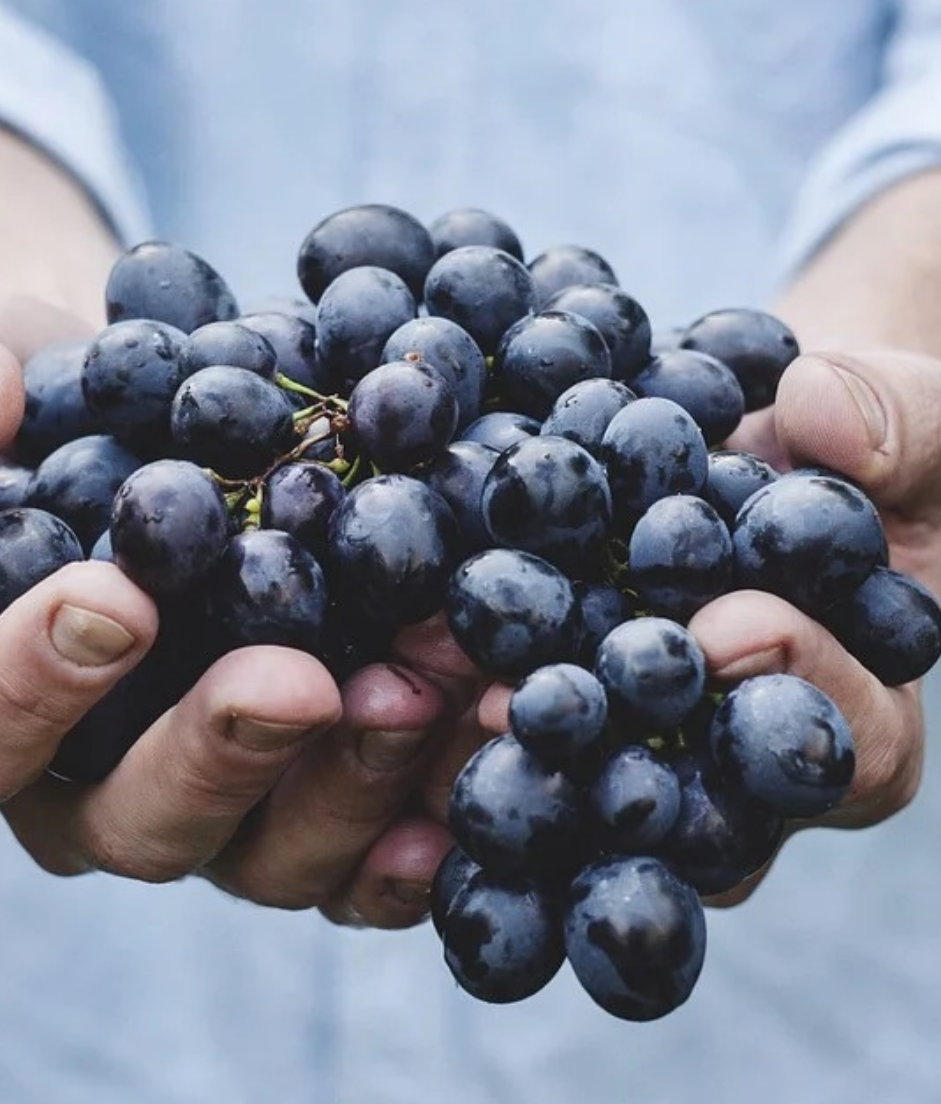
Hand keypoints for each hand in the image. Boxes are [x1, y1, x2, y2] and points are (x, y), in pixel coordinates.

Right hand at [0, 298, 468, 928]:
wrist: (198, 438)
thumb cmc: (85, 415)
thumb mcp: (15, 372)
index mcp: (9, 703)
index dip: (31, 683)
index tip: (117, 600)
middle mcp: (107, 784)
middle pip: (138, 819)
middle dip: (219, 755)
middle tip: (296, 684)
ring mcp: (222, 813)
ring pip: (263, 855)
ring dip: (347, 785)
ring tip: (417, 696)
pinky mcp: (317, 815)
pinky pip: (358, 865)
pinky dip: (411, 842)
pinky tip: (458, 794)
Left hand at [461, 348, 940, 906]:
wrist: (776, 440)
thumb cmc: (869, 441)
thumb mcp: (921, 414)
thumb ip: (901, 419)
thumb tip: (821, 412)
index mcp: (866, 717)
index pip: (851, 740)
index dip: (797, 687)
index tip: (726, 626)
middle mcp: (747, 764)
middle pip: (696, 802)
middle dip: (614, 752)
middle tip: (528, 707)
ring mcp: (655, 746)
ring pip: (591, 783)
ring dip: (510, 749)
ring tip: (433, 696)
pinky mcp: (577, 706)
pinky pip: (525, 722)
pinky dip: (464, 694)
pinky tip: (395, 659)